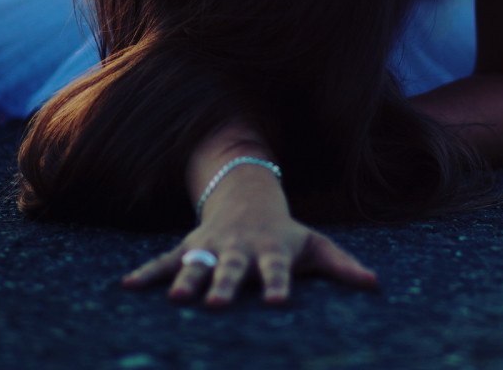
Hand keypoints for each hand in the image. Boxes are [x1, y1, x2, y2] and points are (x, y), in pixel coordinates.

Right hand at [120, 178, 375, 305]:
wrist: (247, 196)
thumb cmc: (285, 234)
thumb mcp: (315, 245)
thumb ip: (342, 267)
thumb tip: (375, 285)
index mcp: (271, 251)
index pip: (278, 269)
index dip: (279, 284)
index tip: (278, 303)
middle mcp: (239, 249)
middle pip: (232, 268)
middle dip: (224, 285)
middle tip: (217, 305)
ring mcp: (211, 246)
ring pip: (196, 264)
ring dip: (186, 280)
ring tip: (174, 299)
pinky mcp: (189, 247)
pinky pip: (165, 261)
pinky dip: (147, 273)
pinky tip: (127, 286)